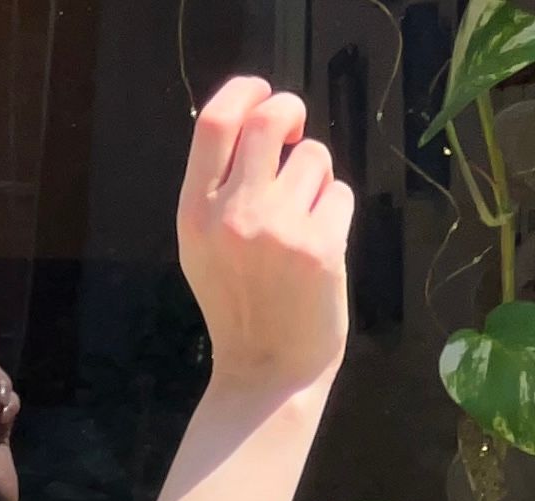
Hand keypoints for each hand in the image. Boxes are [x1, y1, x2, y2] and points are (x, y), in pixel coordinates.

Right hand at [177, 77, 352, 400]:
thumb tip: (262, 124)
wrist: (266, 375)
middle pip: (269, 120)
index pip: (215, 123)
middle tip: (294, 134)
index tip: (263, 94)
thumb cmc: (240, 306)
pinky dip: (335, 214)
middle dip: (290, 113)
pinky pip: (339, 193)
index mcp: (195, 215)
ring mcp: (277, 231)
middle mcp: (232, 217)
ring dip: (315, 180)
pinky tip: (319, 249)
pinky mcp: (319, 246)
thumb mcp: (205, 249)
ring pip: (313, 157)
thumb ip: (220, 190)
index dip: (245, 92)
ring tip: (302, 224)